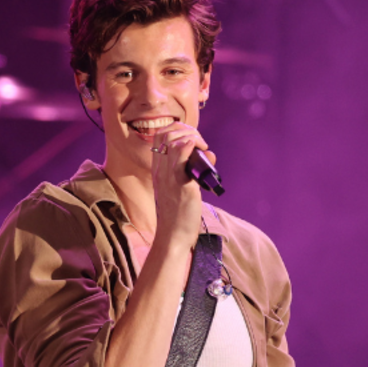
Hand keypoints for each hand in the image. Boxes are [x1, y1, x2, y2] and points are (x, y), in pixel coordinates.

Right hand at [149, 122, 214, 246]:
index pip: (160, 136)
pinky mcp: (180, 182)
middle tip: (200, 142)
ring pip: (173, 138)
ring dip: (192, 136)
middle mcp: (160, 169)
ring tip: (202, 148)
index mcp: (158, 169)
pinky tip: (204, 155)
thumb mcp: (183, 188)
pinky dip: (194, 145)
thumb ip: (193, 170)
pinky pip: (182, 152)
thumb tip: (209, 154)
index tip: (193, 140)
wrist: (173, 236)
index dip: (178, 130)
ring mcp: (168, 175)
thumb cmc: (179, 215)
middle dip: (186, 129)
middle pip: (165, 132)